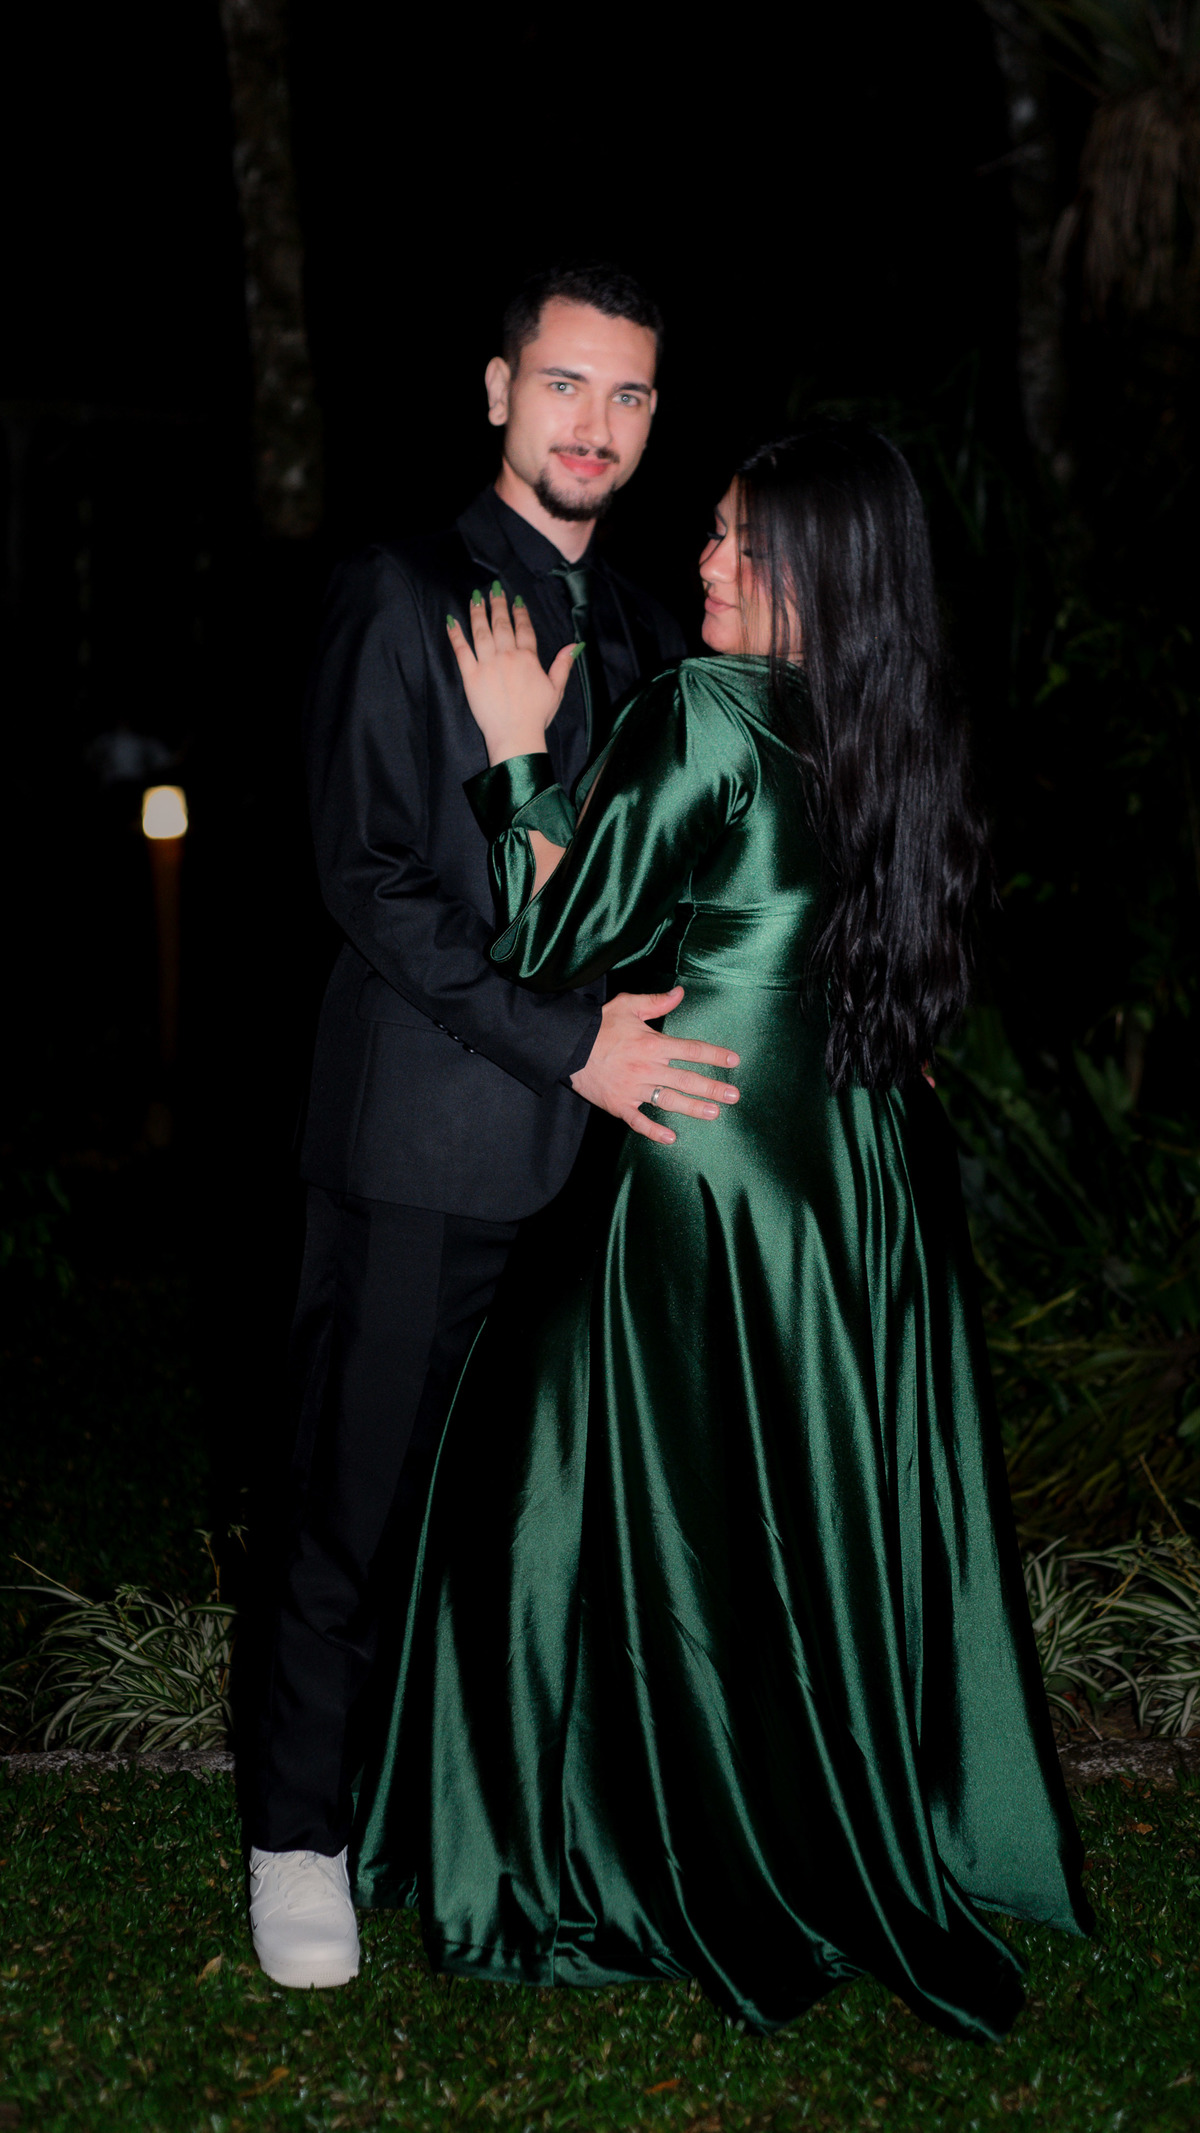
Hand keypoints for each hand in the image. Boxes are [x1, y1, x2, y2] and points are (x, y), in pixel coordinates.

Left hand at [447, 583, 578, 765]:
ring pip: (481, 632)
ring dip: (478, 613)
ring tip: (475, 598)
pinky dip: (456, 635)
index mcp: (528, 659)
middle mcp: (507, 656)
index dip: (520, 613)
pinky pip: (462, 651)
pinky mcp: (471, 676)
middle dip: (498, 605)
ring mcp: (488, 665)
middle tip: (493, 590)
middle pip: (502, 625)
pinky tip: (451, 621)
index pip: (524, 629)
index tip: (516, 600)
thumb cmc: (537, 715)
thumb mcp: (556, 689)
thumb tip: (575, 645)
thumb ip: (563, 664)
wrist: (516, 735)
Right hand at [570, 986, 739, 1145]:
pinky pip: (639, 1121)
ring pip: (669, 1101)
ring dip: (693, 1108)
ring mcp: (634, 1089)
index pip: (691, 1050)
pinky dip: (654, 1131)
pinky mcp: (619, 1104)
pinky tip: (671, 1139)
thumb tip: (680, 993)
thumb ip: (656, 1002)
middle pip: (687, 1079)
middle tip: (734, 1096)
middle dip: (713, 1088)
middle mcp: (647, 1069)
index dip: (714, 1055)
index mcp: (652, 1045)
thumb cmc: (598, 1025)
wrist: (567, 1046)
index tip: (733, 1061)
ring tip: (714, 1114)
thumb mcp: (628, 1005)